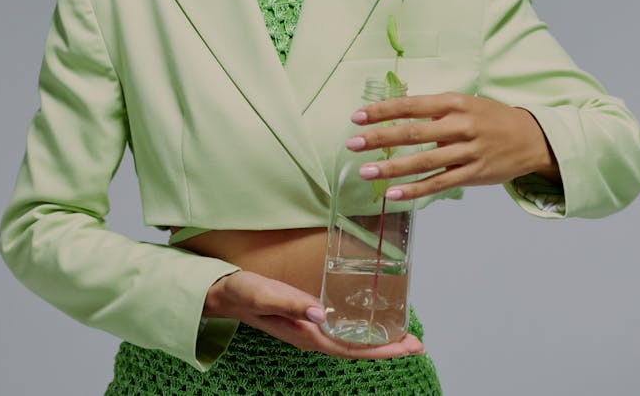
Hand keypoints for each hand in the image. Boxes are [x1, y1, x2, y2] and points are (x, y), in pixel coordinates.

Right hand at [203, 269, 423, 358]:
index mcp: (304, 333)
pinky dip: (357, 331)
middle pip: (355, 348)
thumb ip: (292, 303)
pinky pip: (338, 332)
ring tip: (400, 336)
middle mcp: (309, 335)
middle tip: (417, 343)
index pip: (349, 347)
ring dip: (375, 341)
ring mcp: (307, 329)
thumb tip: (322, 314)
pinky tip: (365, 323)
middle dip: (386, 347)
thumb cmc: (242, 291)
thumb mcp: (265, 293)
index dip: (380, 348)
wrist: (221, 294)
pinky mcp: (304, 319)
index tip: (407, 345)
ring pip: (348, 341)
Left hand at [347, 92, 560, 200]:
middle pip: (413, 133)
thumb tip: (397, 115)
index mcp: (454, 103)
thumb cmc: (490, 117)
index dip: (383, 111)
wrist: (532, 137)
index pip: (411, 105)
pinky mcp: (473, 174)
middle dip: (379, 139)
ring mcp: (467, 152)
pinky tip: (394, 194)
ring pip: (423, 162)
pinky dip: (415, 189)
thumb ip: (435, 110)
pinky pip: (439, 183)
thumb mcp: (465, 103)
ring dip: (392, 168)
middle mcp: (459, 125)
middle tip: (352, 143)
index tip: (357, 116)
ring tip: (366, 172)